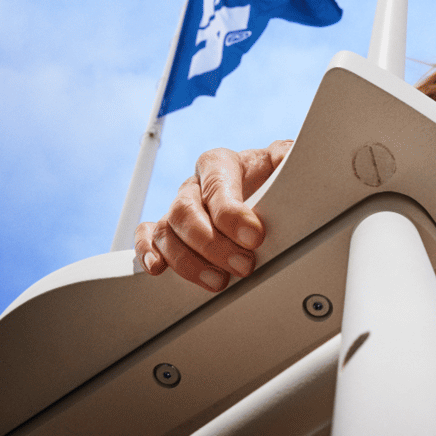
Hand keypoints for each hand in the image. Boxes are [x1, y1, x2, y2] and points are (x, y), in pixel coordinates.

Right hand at [134, 140, 292, 290]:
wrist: (262, 190)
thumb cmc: (270, 177)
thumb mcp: (282, 163)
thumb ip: (286, 154)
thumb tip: (289, 156)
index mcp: (219, 163)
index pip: (216, 185)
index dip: (232, 214)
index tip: (254, 237)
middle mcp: (194, 185)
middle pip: (186, 210)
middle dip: (213, 244)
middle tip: (243, 265)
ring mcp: (178, 208)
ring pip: (166, 230)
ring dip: (188, 260)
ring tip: (218, 281)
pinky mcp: (168, 230)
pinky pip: (146, 237)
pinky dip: (147, 252)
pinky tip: (158, 269)